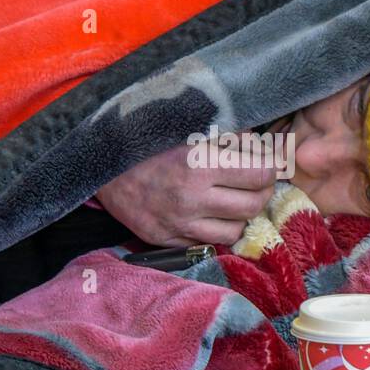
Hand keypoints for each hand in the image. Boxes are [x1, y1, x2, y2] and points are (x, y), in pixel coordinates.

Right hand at [96, 142, 276, 246]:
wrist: (99, 162)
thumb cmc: (148, 138)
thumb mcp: (189, 125)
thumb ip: (229, 135)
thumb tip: (264, 146)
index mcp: (199, 164)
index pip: (261, 173)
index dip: (269, 167)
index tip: (265, 162)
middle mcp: (190, 199)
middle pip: (253, 205)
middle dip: (260, 192)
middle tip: (254, 182)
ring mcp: (177, 225)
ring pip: (235, 231)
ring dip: (240, 215)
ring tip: (231, 199)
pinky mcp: (165, 240)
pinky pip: (207, 243)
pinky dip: (215, 230)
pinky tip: (209, 213)